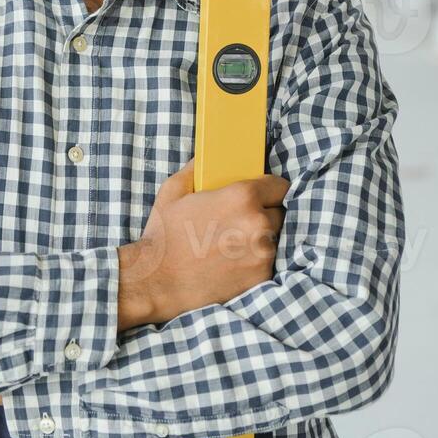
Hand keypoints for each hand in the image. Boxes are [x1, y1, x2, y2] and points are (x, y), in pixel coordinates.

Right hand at [118, 160, 288, 328]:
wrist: (158, 281)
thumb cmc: (165, 235)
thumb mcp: (174, 191)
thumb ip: (196, 168)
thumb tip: (206, 156)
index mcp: (242, 196)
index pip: (279, 186)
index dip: (271, 190)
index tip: (263, 194)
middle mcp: (258, 223)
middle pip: (278, 212)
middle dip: (265, 214)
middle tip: (243, 220)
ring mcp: (262, 252)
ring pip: (274, 238)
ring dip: (261, 238)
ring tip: (237, 242)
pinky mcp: (260, 276)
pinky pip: (268, 262)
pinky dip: (256, 260)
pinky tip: (235, 261)